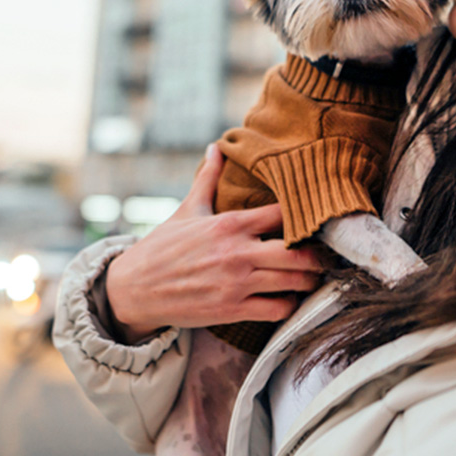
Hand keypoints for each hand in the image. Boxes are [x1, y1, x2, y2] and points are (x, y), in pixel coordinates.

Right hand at [106, 143, 326, 343]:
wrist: (132, 289)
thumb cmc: (162, 247)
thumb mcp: (187, 210)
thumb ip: (208, 178)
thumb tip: (217, 145)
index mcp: (230, 224)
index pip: (283, 214)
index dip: (303, 216)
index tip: (313, 219)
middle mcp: (237, 252)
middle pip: (299, 253)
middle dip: (318, 254)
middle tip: (324, 254)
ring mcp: (236, 283)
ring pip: (293, 282)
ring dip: (308, 280)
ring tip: (311, 276)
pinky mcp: (232, 309)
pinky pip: (277, 309)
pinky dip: (289, 305)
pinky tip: (287, 298)